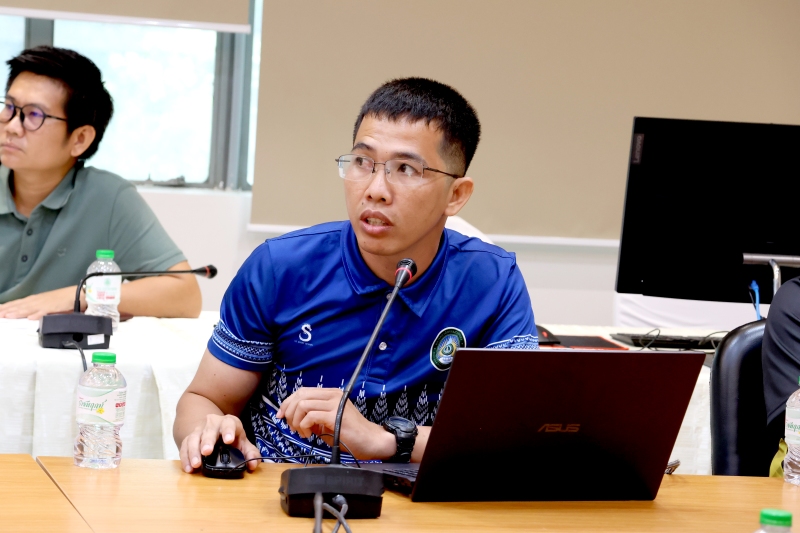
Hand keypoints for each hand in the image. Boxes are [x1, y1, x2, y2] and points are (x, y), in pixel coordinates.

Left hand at [0, 286, 78, 319]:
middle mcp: (39, 300)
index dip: (7, 307)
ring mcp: (47, 303)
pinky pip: (45, 311)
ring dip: (17, 312)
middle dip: (7, 309)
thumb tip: (29, 317)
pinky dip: (37, 314)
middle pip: (20, 305)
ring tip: (6, 316)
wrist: (81, 293)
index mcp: (37, 300)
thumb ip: (39, 311)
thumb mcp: (50, 306)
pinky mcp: (56, 307)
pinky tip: (30, 318)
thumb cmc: (67, 300)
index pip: (19, 303)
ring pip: (29, 308)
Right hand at [179, 414, 261, 473]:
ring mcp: (199, 430)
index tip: (229, 440)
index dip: (229, 431)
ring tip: (196, 464)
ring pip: (194, 437)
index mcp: (229, 422)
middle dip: (208, 440)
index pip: (229, 423)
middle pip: (209, 429)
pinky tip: (188, 468)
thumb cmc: (232, 439)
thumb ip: (250, 454)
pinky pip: (184, 446)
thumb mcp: (243, 444)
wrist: (214, 430)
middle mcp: (213, 423)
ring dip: (194, 451)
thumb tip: (253, 466)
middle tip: (207, 452)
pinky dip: (185, 457)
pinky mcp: (188, 438)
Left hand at [276, 387, 394, 459]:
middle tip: (292, 426)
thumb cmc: (350, 433)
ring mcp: (334, 404)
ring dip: (296, 421)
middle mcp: (333, 395)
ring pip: (302, 405)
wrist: (370, 441)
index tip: (281, 415)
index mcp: (330, 394)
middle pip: (300, 395)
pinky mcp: (335, 415)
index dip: (287, 403)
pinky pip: (310, 416)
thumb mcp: (327, 422)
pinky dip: (304, 426)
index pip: (302, 391)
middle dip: (289, 411)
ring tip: (303, 432)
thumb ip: (312, 416)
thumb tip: (292, 417)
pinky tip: (309, 434)